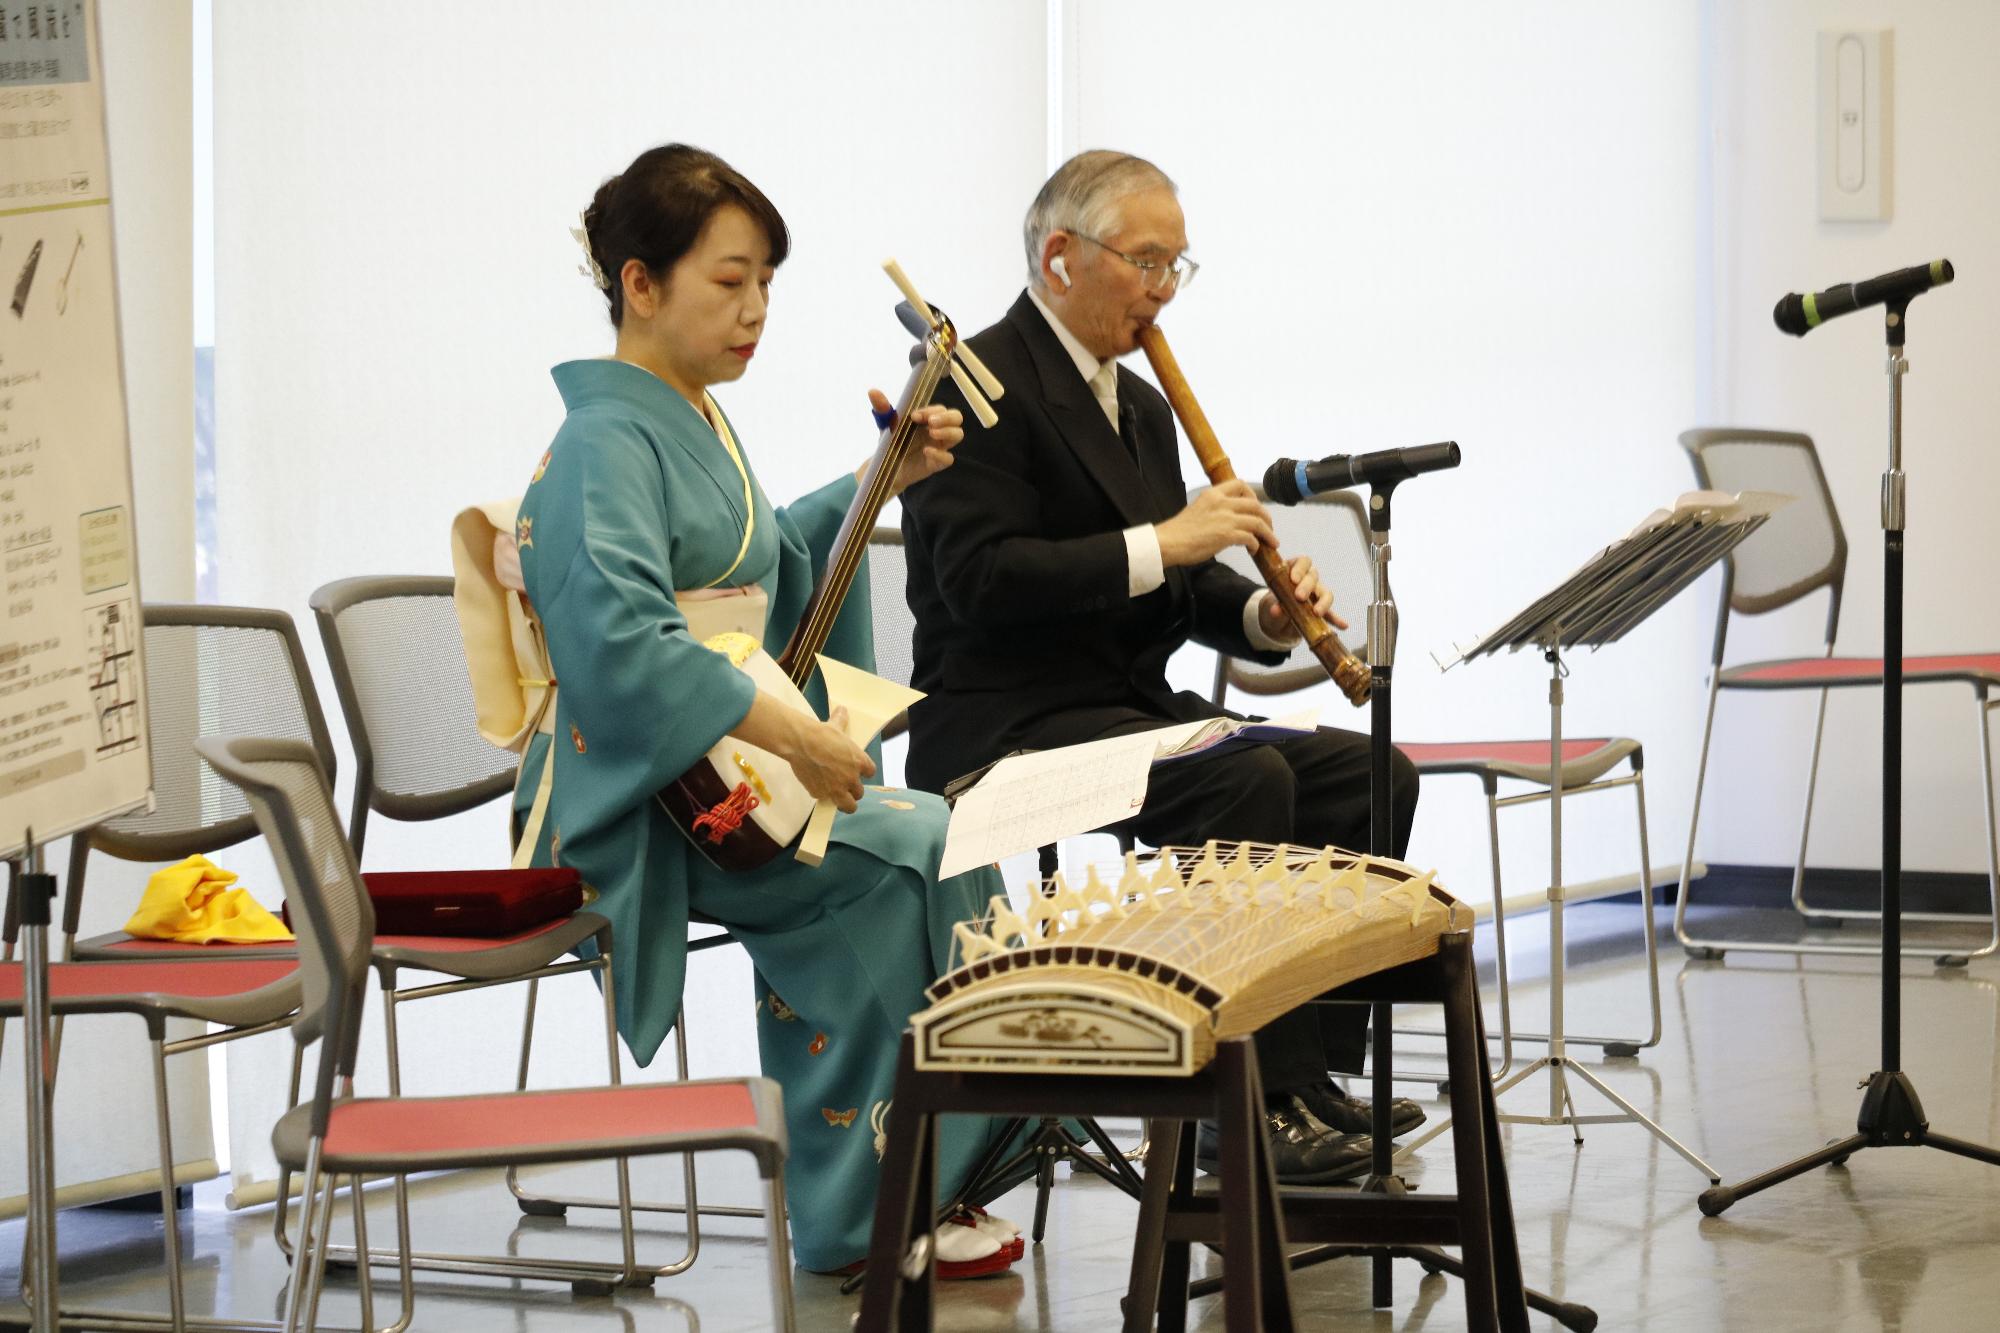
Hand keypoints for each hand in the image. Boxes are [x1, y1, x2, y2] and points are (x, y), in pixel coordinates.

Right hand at [779, 706, 874, 812]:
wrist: (801, 743)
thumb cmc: (821, 733)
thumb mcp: (835, 726)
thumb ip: (841, 720)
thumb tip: (842, 709)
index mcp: (860, 762)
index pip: (871, 772)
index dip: (863, 772)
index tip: (858, 770)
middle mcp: (851, 778)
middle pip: (860, 793)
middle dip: (853, 790)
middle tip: (845, 784)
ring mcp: (836, 789)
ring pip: (848, 806)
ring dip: (845, 803)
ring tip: (840, 799)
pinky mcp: (820, 794)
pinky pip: (824, 799)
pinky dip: (821, 794)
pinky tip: (816, 786)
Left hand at [865, 390, 962, 496]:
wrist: (884, 466)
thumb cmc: (891, 442)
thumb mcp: (886, 424)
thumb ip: (882, 408)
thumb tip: (872, 391)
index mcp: (928, 419)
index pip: (941, 409)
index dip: (931, 410)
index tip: (914, 416)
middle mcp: (937, 431)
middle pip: (957, 418)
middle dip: (947, 417)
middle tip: (931, 422)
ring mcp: (938, 447)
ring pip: (958, 435)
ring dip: (948, 432)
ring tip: (932, 433)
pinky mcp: (936, 463)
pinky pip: (948, 458)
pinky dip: (940, 454)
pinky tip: (926, 451)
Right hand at [1156, 479, 1276, 566]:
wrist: (1168, 542)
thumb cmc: (1179, 531)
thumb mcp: (1198, 509)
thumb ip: (1215, 509)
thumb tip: (1230, 519)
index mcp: (1213, 494)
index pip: (1240, 484)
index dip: (1253, 494)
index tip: (1256, 506)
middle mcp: (1222, 502)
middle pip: (1255, 504)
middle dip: (1266, 516)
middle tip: (1269, 527)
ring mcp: (1225, 518)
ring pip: (1257, 521)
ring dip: (1267, 533)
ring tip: (1271, 542)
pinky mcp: (1227, 535)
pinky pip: (1250, 537)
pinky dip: (1255, 544)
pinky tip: (1254, 550)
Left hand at [1257, 554, 1346, 642]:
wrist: (1275, 618)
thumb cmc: (1273, 603)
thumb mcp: (1271, 603)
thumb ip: (1274, 605)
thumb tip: (1276, 610)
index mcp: (1294, 571)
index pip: (1302, 562)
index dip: (1299, 569)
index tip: (1293, 579)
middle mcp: (1308, 580)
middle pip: (1313, 577)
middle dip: (1307, 586)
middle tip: (1299, 597)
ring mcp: (1316, 595)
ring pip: (1325, 593)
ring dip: (1323, 602)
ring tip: (1317, 613)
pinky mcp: (1321, 611)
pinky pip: (1331, 614)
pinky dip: (1336, 620)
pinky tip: (1343, 626)